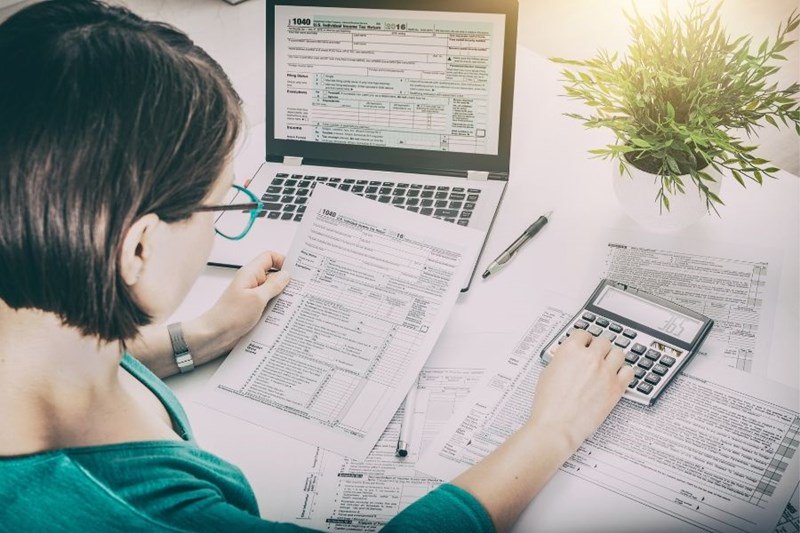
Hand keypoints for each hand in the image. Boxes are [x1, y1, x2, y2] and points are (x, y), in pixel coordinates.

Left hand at [193, 251, 290, 356]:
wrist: (214, 335)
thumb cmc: (229, 316)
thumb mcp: (257, 298)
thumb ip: (273, 285)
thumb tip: (286, 275)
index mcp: (250, 274)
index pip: (269, 257)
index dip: (283, 261)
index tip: (295, 271)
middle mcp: (251, 282)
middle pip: (273, 274)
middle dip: (286, 281)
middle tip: (300, 289)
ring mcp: (252, 296)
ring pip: (273, 291)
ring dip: (282, 297)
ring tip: (292, 304)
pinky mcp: (252, 309)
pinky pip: (269, 304)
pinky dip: (277, 308)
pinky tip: (283, 315)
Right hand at [529, 329, 633, 450]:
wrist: (557, 425)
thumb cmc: (549, 404)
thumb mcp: (547, 373)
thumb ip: (561, 361)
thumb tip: (568, 359)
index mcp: (570, 350)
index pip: (583, 333)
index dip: (584, 340)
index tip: (584, 344)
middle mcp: (590, 358)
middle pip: (603, 341)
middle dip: (599, 348)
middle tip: (596, 355)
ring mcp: (605, 372)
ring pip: (619, 352)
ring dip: (613, 357)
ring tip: (608, 365)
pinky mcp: (616, 387)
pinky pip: (629, 371)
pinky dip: (624, 372)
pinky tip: (617, 376)